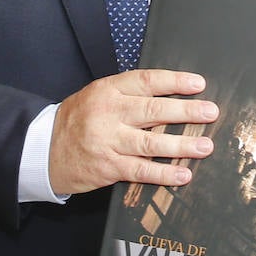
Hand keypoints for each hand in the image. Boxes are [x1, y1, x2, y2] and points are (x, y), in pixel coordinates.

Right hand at [49, 68, 217, 195]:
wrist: (45, 149)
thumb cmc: (78, 119)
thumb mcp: (98, 95)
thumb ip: (129, 93)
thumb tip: (172, 95)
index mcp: (108, 89)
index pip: (146, 81)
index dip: (175, 81)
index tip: (198, 83)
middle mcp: (109, 113)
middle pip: (154, 110)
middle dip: (187, 112)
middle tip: (210, 112)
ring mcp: (108, 141)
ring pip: (151, 143)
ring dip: (182, 145)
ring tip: (205, 146)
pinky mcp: (108, 167)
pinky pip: (141, 170)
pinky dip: (164, 174)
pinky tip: (183, 174)